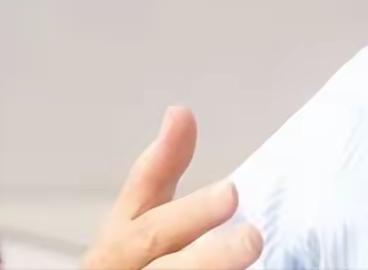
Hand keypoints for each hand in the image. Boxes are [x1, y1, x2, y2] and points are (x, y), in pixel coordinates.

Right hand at [81, 107, 262, 269]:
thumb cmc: (132, 260)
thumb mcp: (138, 216)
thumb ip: (160, 170)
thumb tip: (179, 113)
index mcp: (116, 249)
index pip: (146, 229)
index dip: (189, 213)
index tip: (231, 193)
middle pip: (164, 269)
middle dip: (206, 257)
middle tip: (251, 239)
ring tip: (251, 249)